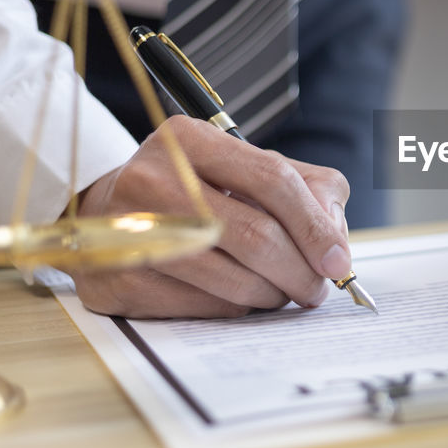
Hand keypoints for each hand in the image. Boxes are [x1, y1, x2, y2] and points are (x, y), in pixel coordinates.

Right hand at [70, 116, 351, 318]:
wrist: (109, 214)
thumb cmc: (196, 191)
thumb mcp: (247, 169)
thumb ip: (308, 190)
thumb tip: (336, 244)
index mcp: (189, 139)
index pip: (273, 179)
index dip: (315, 226)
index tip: (338, 262)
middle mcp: (151, 177)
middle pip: (256, 236)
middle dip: (301, 272)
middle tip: (316, 289)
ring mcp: (129, 231)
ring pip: (234, 280)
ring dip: (272, 295)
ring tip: (280, 292)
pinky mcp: (118, 280)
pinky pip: (203, 307)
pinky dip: (235, 308)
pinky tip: (238, 296)